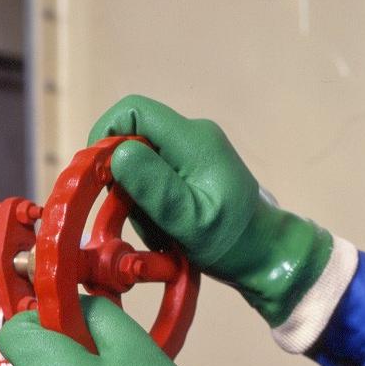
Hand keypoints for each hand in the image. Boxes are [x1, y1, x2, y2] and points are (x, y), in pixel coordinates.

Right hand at [88, 95, 356, 351]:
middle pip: (134, 139)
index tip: (99, 176)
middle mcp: (193, 137)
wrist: (265, 255)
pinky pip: (156, 178)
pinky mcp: (192, 171)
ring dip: (139, 198)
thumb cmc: (232, 241)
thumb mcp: (190, 221)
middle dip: (124, 178)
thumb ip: (155, 187)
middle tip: (137, 216)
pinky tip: (166, 228)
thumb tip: (118, 153)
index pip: (134, 111)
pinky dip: (151, 204)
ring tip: (160, 230)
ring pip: (142, 163)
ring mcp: (193, 154)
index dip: (106, 136)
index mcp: (193, 140)